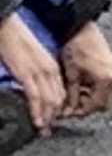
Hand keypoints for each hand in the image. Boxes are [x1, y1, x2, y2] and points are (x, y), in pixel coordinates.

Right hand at [0, 16, 60, 140]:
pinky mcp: (26, 73)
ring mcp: (39, 72)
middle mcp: (50, 70)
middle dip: (54, 116)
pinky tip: (37, 121)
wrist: (6, 26)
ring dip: (47, 118)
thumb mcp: (31, 59)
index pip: (60, 92)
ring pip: (50, 101)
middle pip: (58, 99)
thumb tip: (31, 87)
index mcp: (52, 67)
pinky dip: (37, 111)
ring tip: (43, 129)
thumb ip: (35, 73)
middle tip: (48, 128)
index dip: (58, 108)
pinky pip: (36, 97)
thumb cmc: (15, 41)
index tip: (53, 119)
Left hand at [55, 23, 111, 122]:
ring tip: (78, 94)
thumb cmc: (75, 46)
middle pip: (105, 103)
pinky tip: (85, 85)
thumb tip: (70, 108)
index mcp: (106, 79)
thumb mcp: (71, 73)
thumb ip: (72, 94)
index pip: (97, 105)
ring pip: (107, 96)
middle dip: (89, 106)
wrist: (81, 29)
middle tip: (74, 105)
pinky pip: (108, 86)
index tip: (70, 112)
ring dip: (93, 98)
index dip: (82, 111)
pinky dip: (97, 89)